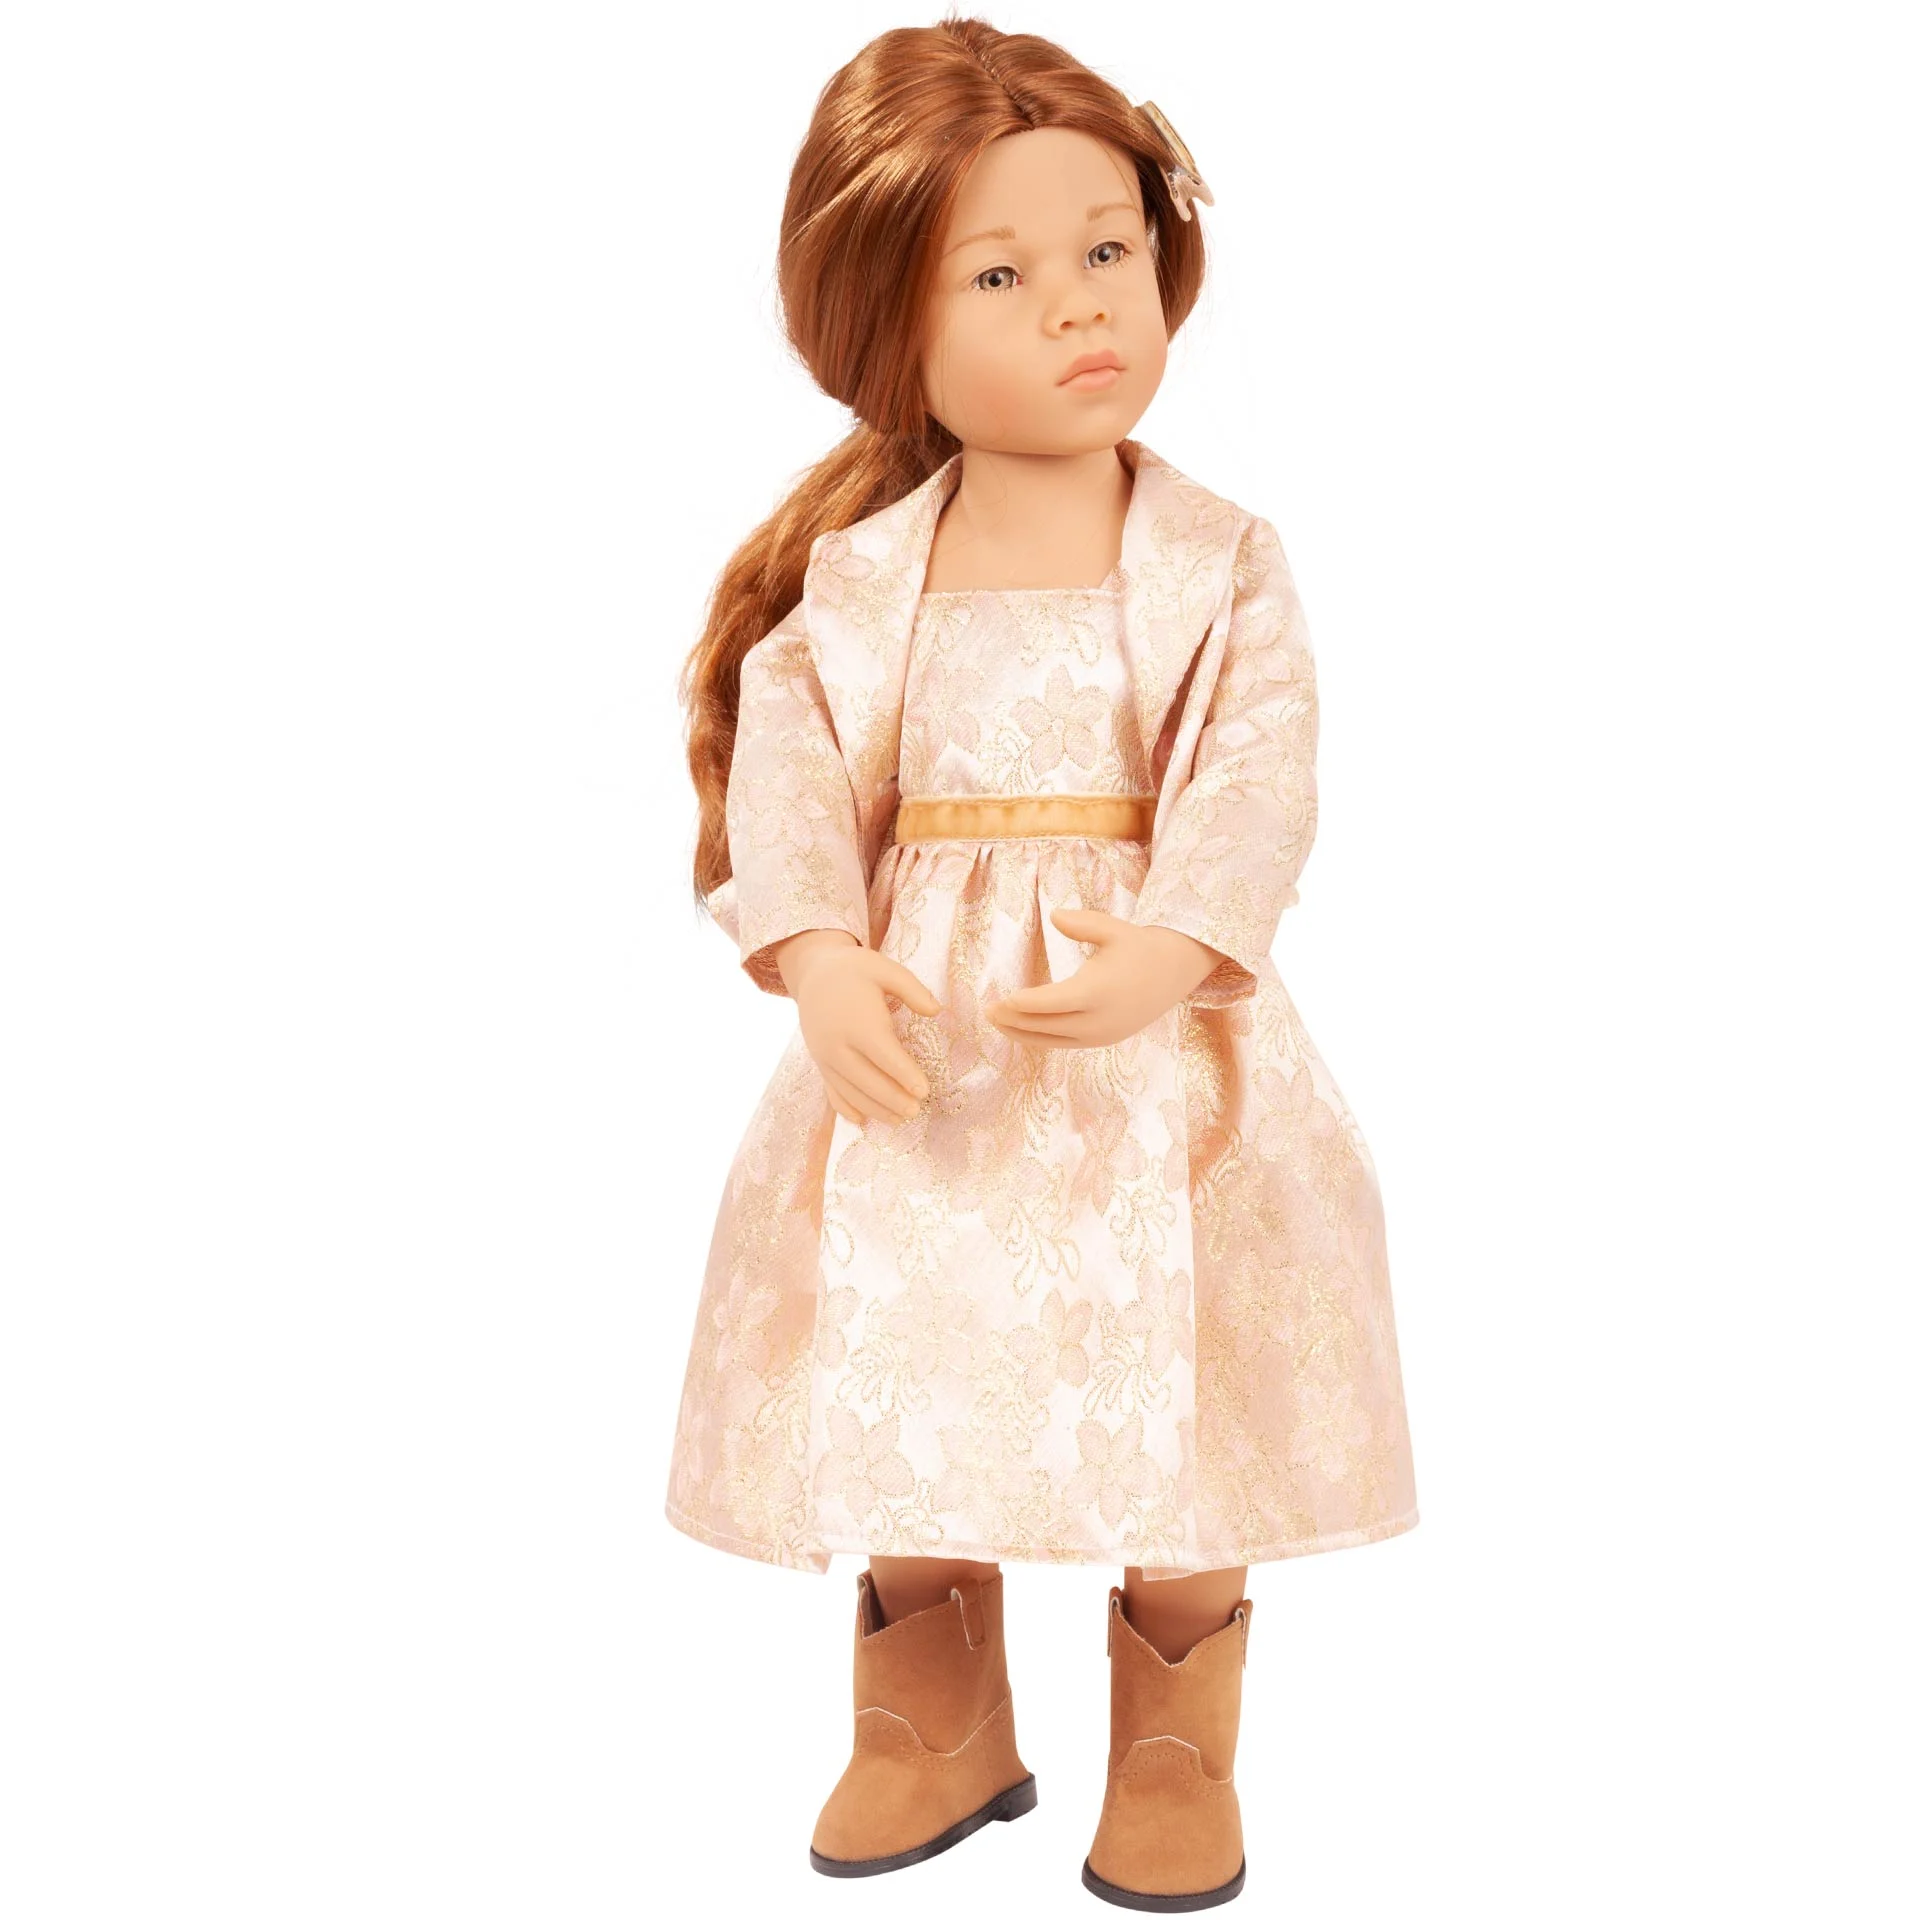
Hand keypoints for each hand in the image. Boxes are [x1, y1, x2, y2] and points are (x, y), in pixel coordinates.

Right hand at [774, 929, 939, 1125]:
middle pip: (868, 1080)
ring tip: (900, 1120)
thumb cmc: (855, 970)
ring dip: (875, 1109)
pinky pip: (831, 1091)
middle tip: (916, 1111)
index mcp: (858, 1021)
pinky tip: (862, 1121)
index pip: (884, 1055)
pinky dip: (845, 1109)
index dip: (905, 1074)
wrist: (813, 973)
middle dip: (893, 1099)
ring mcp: (825, 1057)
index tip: (924, 1090)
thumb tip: (937, 1011)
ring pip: (851, 1091)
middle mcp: (838, 1044)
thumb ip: (913, 990)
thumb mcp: (885, 968)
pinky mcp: (820, 1063)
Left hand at [985, 909, 1225, 1049]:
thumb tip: (1055, 916)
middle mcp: (1099, 1019)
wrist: (1174, 972)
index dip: (1025, 1004)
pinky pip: (1064, 1043)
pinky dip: (1040, 1038)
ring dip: (1022, 1033)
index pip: (1052, 1003)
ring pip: (1053, 1040)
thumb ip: (1083, 923)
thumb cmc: (1139, 945)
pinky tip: (1021, 1029)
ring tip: (996, 1022)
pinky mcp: (1103, 1039)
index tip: (1002, 999)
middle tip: (987, 1011)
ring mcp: (1101, 1034)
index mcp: (1099, 991)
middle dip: (1015, 1020)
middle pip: (1047, 1025)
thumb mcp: (1114, 928)